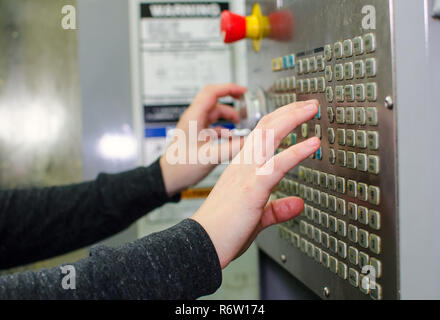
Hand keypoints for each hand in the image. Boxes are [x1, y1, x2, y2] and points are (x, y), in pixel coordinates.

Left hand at [160, 84, 246, 196]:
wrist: (168, 178)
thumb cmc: (180, 167)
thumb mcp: (210, 157)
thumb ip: (233, 148)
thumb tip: (251, 141)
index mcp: (194, 118)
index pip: (212, 93)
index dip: (229, 88)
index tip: (243, 90)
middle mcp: (194, 119)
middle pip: (214, 100)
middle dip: (231, 100)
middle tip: (245, 101)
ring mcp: (195, 127)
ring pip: (215, 113)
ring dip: (229, 117)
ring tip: (241, 124)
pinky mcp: (197, 135)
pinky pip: (213, 125)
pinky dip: (224, 128)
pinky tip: (232, 137)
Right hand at [191, 100, 320, 267]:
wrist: (203, 243)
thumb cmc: (223, 230)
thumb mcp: (257, 217)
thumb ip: (278, 209)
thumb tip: (297, 203)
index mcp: (241, 169)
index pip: (260, 135)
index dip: (279, 120)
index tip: (295, 113)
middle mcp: (243, 165)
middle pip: (266, 127)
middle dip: (289, 111)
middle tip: (309, 103)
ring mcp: (246, 173)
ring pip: (269, 136)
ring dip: (292, 119)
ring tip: (311, 108)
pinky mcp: (252, 187)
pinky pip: (277, 164)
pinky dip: (296, 151)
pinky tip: (313, 143)